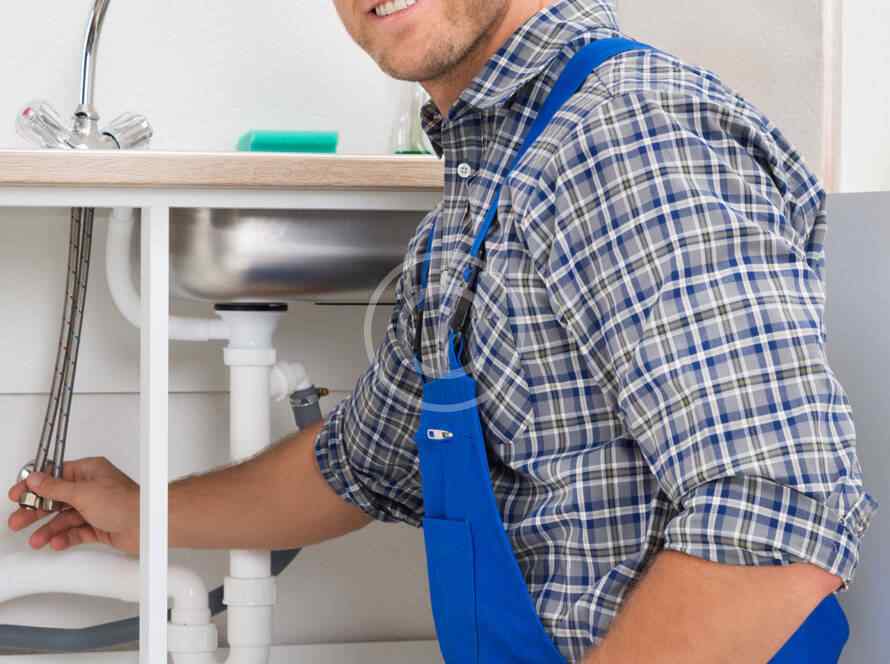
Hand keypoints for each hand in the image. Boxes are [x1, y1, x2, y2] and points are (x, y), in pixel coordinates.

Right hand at [7, 457, 138, 554]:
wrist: (146, 524)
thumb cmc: (125, 502)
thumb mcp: (83, 492)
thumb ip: (55, 488)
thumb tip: (36, 479)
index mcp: (89, 472)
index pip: (55, 476)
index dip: (35, 485)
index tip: (18, 494)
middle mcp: (92, 488)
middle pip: (56, 499)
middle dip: (36, 511)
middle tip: (19, 520)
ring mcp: (95, 508)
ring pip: (64, 518)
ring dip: (48, 528)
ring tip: (36, 539)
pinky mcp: (99, 526)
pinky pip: (76, 531)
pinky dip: (65, 537)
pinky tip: (56, 542)